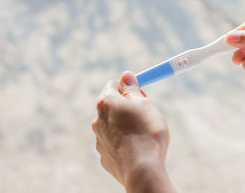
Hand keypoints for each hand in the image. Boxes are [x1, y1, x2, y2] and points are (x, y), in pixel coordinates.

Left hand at [92, 72, 175, 192]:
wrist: (142, 170)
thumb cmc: (146, 132)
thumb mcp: (145, 104)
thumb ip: (132, 90)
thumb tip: (126, 75)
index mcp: (106, 103)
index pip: (113, 85)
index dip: (129, 88)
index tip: (141, 94)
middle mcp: (98, 120)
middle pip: (112, 106)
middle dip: (127, 107)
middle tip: (145, 114)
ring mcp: (99, 140)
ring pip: (114, 126)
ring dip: (126, 126)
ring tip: (144, 135)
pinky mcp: (105, 157)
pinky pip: (115, 144)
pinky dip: (124, 143)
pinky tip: (137, 149)